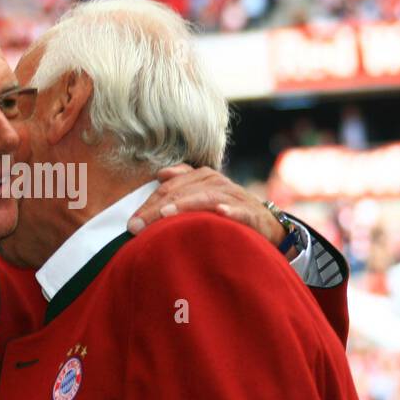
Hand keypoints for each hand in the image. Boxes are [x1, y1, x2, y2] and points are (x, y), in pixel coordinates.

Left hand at [127, 164, 285, 246]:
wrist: (267, 224)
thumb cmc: (228, 210)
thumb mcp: (203, 195)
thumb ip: (182, 183)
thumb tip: (161, 173)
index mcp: (202, 178)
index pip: (168, 188)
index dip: (148, 204)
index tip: (131, 224)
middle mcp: (216, 182)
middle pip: (181, 192)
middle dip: (157, 208)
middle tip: (137, 226)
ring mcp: (234, 196)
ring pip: (206, 197)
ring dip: (186, 205)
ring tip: (167, 214)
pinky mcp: (251, 213)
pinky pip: (240, 210)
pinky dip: (231, 210)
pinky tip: (220, 213)